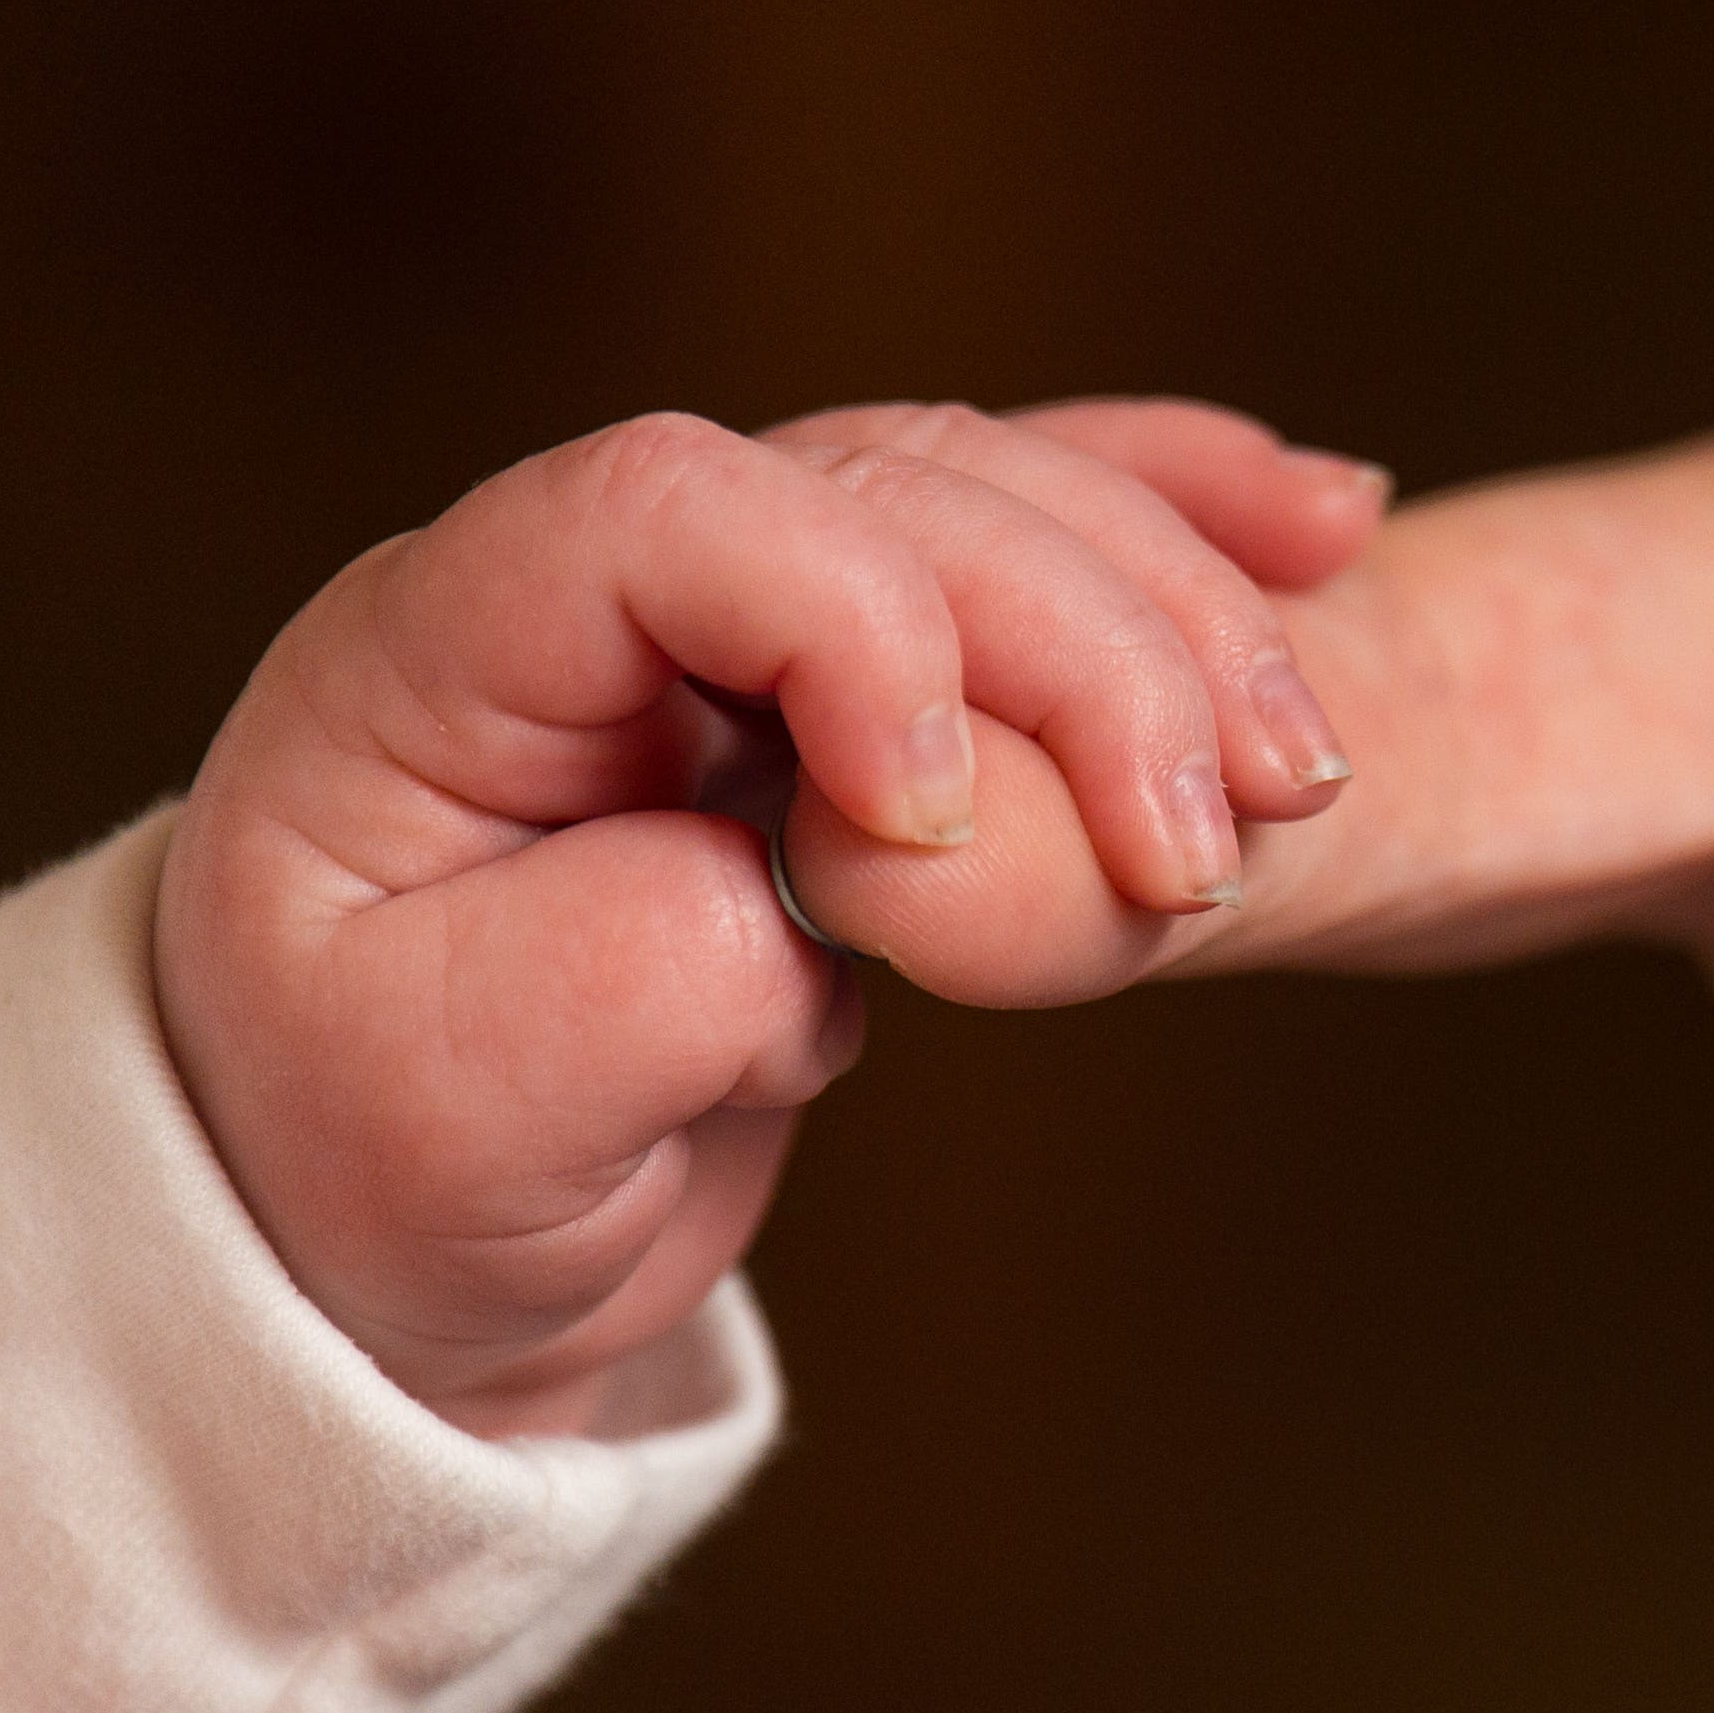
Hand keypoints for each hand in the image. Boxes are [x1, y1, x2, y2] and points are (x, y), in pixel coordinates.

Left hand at [155, 402, 1381, 1434]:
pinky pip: (1040, 539)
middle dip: (1075, 646)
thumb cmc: (384, 1166)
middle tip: (1199, 855)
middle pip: (886, 488)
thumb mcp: (457, 1122)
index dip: (845, 620)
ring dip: (1175, 612)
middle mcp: (605, 582)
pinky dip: (1185, 527)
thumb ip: (636, 976)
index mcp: (443, 648)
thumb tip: (839, 883)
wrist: (397, 1224)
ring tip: (1291, 782)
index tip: (918, 830)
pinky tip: (1328, 521)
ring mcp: (744, 605)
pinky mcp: (861, 669)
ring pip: (998, 501)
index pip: (669, 511)